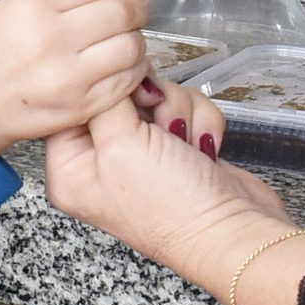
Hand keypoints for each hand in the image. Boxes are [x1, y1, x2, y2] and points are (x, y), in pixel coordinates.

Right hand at [0, 0, 151, 153]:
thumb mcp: (8, 8)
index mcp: (34, 7)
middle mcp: (55, 39)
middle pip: (123, 12)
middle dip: (135, 9)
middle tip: (131, 14)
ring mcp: (71, 76)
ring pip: (132, 46)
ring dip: (135, 40)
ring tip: (123, 41)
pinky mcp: (81, 105)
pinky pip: (129, 80)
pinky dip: (133, 68)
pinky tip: (120, 66)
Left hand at [45, 95, 288, 280]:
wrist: (234, 232)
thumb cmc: (172, 206)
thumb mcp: (121, 145)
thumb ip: (106, 100)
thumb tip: (104, 72)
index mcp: (70, 170)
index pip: (70, 107)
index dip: (101, 91)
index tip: (126, 91)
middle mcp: (100, 162)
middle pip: (116, 95)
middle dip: (149, 102)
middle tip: (161, 124)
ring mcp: (141, 155)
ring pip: (156, 98)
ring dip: (179, 112)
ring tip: (185, 143)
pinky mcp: (177, 148)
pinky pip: (184, 110)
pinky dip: (199, 122)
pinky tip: (204, 149)